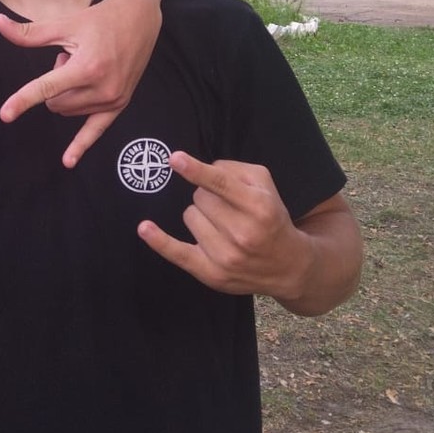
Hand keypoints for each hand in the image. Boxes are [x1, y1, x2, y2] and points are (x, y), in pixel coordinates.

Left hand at [0, 0, 159, 167]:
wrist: (139, 20)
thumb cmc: (99, 20)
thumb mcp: (64, 24)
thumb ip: (30, 33)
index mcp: (87, 67)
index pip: (47, 87)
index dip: (23, 100)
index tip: (5, 114)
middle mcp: (102, 87)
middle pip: (55, 102)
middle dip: (54, 82)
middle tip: (72, 56)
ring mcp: (112, 99)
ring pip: (68, 111)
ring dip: (67, 92)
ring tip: (85, 66)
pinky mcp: (119, 105)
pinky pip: (94, 131)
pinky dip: (80, 145)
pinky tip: (68, 161)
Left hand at [137, 152, 308, 302]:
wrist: (288, 266)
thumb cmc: (271, 218)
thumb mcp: (265, 186)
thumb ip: (233, 170)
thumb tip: (200, 168)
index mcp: (259, 207)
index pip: (221, 185)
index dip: (196, 171)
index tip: (174, 159)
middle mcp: (243, 233)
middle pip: (200, 198)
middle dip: (208, 197)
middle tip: (226, 208)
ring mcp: (226, 256)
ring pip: (189, 216)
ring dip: (200, 216)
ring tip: (222, 226)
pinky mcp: (212, 273)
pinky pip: (177, 252)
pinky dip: (159, 241)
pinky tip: (144, 228)